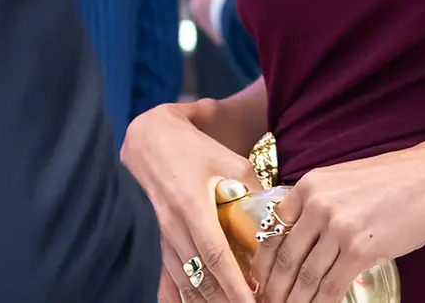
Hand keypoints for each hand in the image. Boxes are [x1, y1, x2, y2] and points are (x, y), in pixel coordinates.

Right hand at [122, 102, 260, 302]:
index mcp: (192, 205)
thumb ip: (253, 190)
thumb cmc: (193, 148)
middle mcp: (171, 225)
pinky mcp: (148, 239)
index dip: (234, 284)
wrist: (148, 138)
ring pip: (181, 281)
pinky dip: (175, 297)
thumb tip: (277, 217)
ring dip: (204, 301)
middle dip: (223, 300)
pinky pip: (161, 277)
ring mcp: (156, 235)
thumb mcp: (230, 161)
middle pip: (199, 276)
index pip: (215, 255)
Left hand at [256, 140, 424, 302]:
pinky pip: (331, 285)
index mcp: (309, 185)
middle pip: (284, 258)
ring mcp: (339, 226)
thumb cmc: (396, 180)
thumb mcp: (345, 181)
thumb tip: (300, 238)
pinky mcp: (361, 247)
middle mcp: (317, 204)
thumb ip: (319, 204)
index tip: (258, 283)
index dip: (262, 264)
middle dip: (273, 289)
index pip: (272, 231)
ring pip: (305, 276)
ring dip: (294, 301)